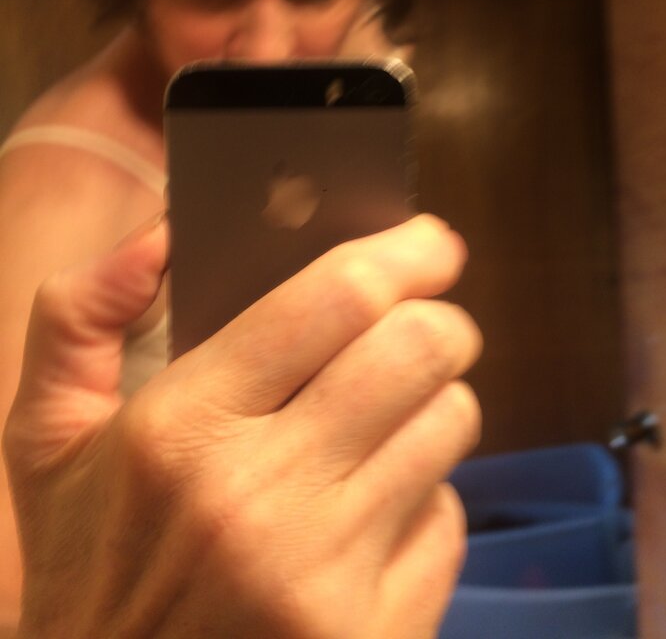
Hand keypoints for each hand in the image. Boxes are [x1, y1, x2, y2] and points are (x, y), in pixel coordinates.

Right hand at [4, 215, 480, 638]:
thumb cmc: (90, 566)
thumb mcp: (46, 438)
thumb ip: (80, 315)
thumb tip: (163, 235)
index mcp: (181, 431)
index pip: (336, 299)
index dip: (403, 253)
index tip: (428, 241)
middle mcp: (262, 500)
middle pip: (419, 352)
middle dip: (439, 321)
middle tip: (425, 324)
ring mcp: (326, 577)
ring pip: (449, 425)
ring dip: (432, 404)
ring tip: (387, 418)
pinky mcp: (375, 635)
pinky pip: (448, 519)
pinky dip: (424, 497)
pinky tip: (372, 511)